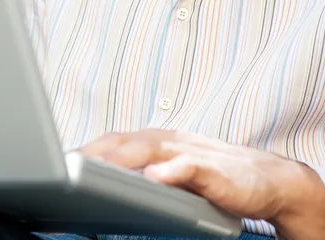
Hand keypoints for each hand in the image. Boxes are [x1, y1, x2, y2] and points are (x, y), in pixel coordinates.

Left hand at [79, 129, 324, 239]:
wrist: (267, 178)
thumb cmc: (216, 175)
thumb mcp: (174, 172)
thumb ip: (145, 172)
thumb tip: (109, 182)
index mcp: (156, 142)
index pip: (114, 141)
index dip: (87, 149)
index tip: (57, 160)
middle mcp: (169, 141)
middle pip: (123, 141)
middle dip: (92, 152)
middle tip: (62, 164)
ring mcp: (189, 152)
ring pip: (148, 149)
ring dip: (119, 158)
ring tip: (91, 168)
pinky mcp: (211, 168)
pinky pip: (187, 167)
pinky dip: (169, 171)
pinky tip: (154, 178)